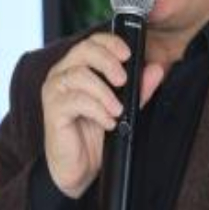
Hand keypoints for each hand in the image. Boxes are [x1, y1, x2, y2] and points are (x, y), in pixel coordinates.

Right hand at [40, 34, 163, 198]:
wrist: (80, 167)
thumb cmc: (95, 135)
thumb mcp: (124, 108)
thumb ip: (139, 89)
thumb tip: (156, 69)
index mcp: (77, 68)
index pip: (92, 42)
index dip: (110, 43)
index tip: (129, 54)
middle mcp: (62, 75)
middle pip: (83, 50)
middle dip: (108, 62)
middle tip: (124, 80)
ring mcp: (54, 92)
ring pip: (79, 75)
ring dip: (104, 92)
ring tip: (118, 109)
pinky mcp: (52, 111)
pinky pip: (75, 101)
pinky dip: (96, 110)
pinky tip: (108, 122)